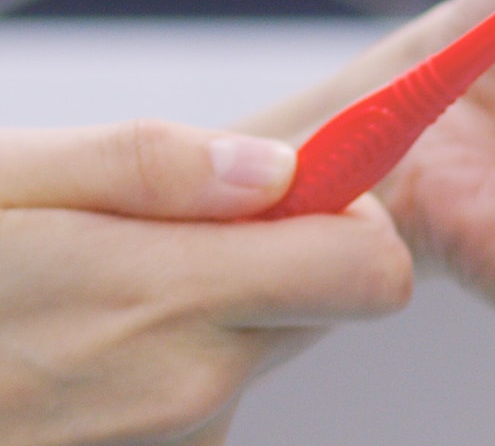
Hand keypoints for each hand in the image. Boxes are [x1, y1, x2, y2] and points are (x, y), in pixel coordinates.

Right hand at [0, 120, 411, 445]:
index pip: (370, 274)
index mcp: (168, 301)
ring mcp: (163, 445)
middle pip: (315, 309)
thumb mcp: (9, 184)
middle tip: (153, 239)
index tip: (295, 192)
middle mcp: (184, 392)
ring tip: (78, 302)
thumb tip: (277, 168)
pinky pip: (187, 410)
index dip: (348, 218)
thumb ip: (152, 166)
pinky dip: (149, 378)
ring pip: (246, 358)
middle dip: (265, 262)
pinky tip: (63, 359)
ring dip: (198, 321)